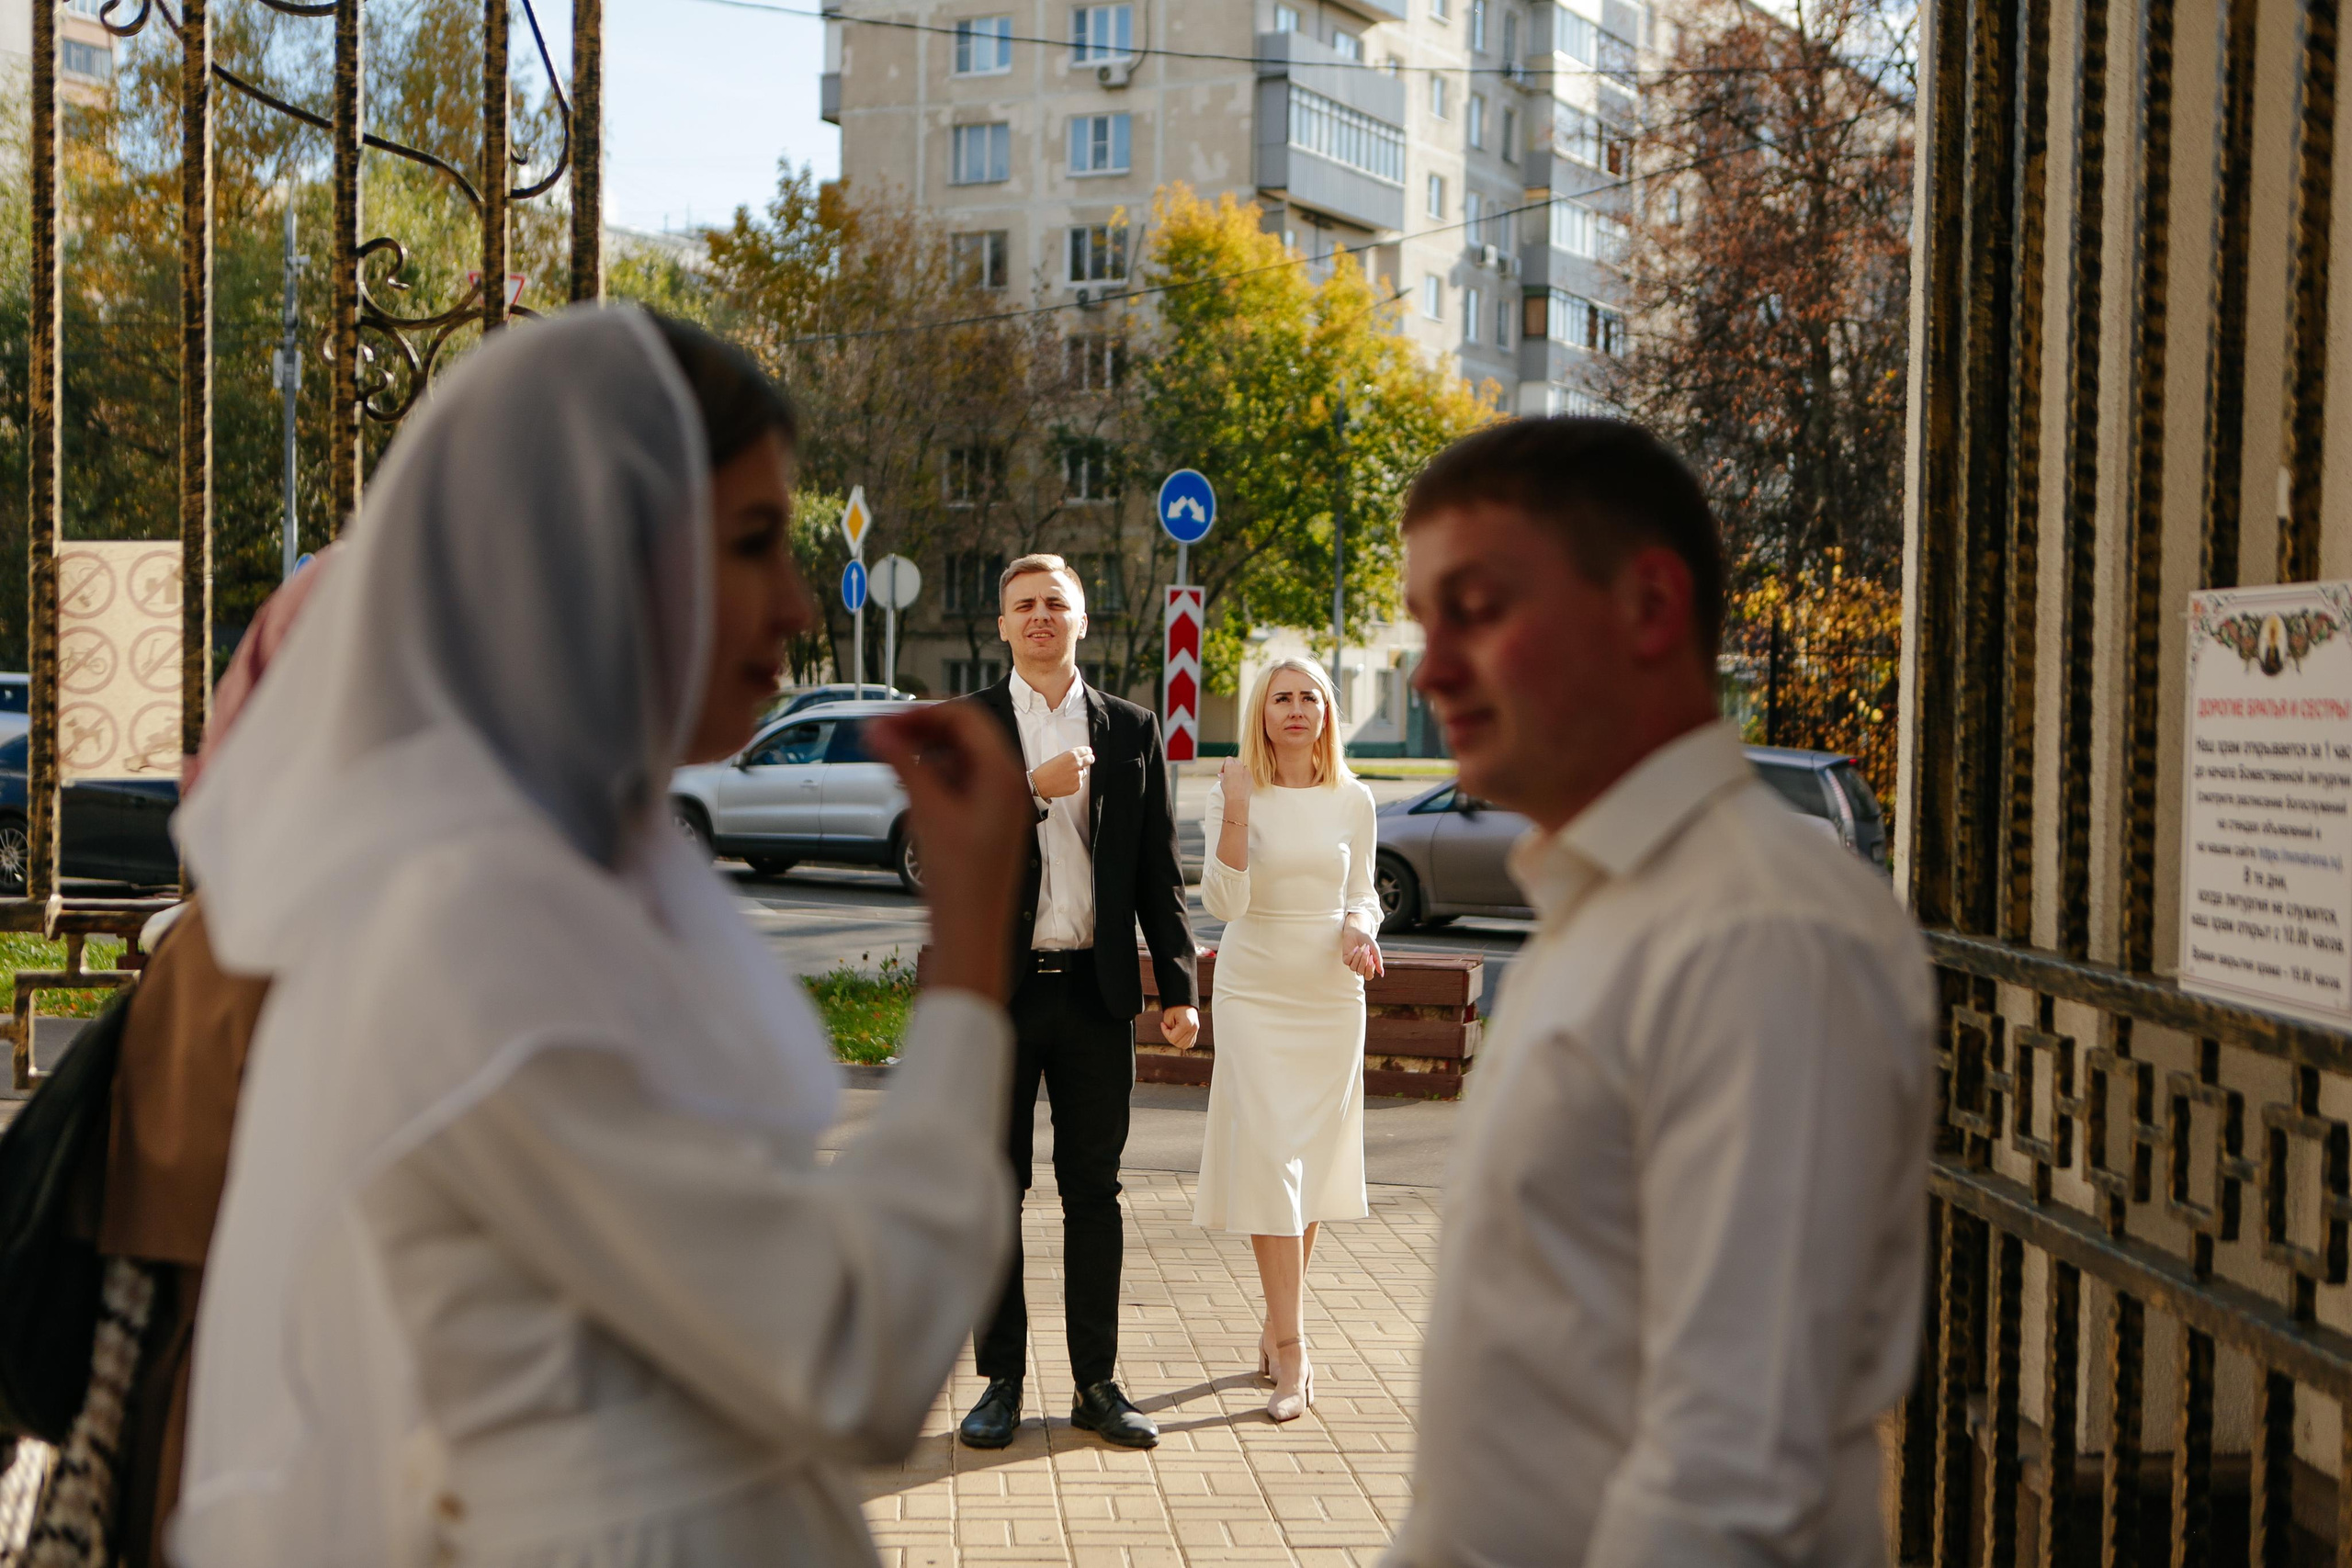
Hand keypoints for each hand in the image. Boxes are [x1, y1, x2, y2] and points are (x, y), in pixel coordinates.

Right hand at [865, 705, 1030, 1003]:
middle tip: (880, 737)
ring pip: (961, 760)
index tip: (885, 720)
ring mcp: (1000, 805)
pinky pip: (962, 785)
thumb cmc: (958, 882)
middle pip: (964, 736)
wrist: (972, 935)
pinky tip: (910, 790)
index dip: (923, 713)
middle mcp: (1008, 785)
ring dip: (926, 754)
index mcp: (1004, 775)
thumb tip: (876, 730)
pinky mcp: (988, 824)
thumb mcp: (927, 812)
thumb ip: (902, 764)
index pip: (965, 717)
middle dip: (922, 732)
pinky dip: (935, 779)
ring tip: (890, 762)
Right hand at [1030, 746, 1094, 801]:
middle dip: (1089, 759)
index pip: (1086, 751)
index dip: (1087, 752)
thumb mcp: (1058, 759)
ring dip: (1077, 774)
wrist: (1039, 785)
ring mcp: (1077, 776)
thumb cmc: (1045, 772)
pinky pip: (1079, 783)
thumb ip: (1070, 758)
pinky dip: (1073, 783)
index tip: (1088, 753)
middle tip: (1088, 760)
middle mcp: (1076, 765)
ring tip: (1064, 776)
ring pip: (1083, 773)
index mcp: (1071, 755)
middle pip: (1090, 760)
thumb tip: (1079, 760)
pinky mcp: (1077, 786)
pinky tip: (1064, 783)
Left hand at [1161, 1005, 1200, 1050]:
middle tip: (1167, 1027)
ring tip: (1173, 1030)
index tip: (1163, 1024)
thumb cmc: (1175, 1007)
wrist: (1184, 1000)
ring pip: (1184, 1046)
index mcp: (1187, 1024)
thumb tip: (1172, 1040)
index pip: (1173, 1038)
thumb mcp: (1168, 1017)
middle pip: (1179, 1044)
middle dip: (1170, 1037)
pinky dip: (1183, 1042)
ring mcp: (1196, 1031)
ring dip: (1176, 1041)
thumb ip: (1169, 1030)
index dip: (1165, 1032)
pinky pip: (1189, 1043)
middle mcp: (1193, 1029)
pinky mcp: (1196, 1032)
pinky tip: (1178, 1034)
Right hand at [1217, 756, 1252, 807]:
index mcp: (1230, 765)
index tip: (1224, 772)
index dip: (1225, 765)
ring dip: (1239, 770)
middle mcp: (1239, 766)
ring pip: (1242, 767)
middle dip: (1232, 766)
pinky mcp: (1251, 776)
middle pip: (1236, 761)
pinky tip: (1241, 784)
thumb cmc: (1228, 790)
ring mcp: (1246, 770)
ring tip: (1236, 779)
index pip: (1228, 759)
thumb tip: (1222, 774)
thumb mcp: (1222, 782)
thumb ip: (1223, 776)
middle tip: (1229, 775)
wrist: (1237, 798)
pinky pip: (1247, 773)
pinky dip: (1244, 776)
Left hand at [1341, 927, 1383, 979]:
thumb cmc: (1367, 941)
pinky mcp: (1345, 959)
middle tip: (1366, 950)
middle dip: (1363, 961)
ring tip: (1361, 948)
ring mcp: (1352, 963)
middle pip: (1360, 972)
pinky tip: (1355, 948)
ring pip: (1353, 968)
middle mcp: (1360, 967)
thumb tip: (1382, 973)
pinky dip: (1352, 954)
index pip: (1368, 976)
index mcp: (1368, 966)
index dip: (1369, 969)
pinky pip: (1347, 962)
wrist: (1358, 931)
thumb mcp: (1375, 950)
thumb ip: (1378, 961)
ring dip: (1357, 957)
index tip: (1372, 957)